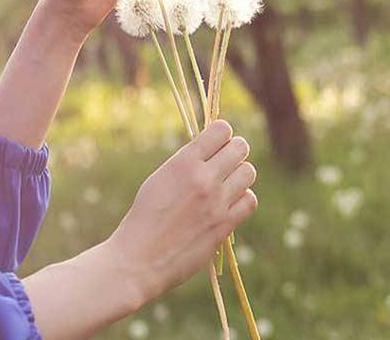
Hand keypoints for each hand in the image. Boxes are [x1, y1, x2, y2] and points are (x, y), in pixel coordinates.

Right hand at [108, 121, 258, 302]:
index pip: (221, 130)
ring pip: (249, 172)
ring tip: (226, 184)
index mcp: (183, 162)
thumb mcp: (159, 179)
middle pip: (240, 148)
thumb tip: (212, 151)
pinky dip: (242, 199)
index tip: (215, 145)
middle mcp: (203, 178)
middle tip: (224, 163)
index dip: (221, 134)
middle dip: (234, 151)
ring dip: (239, 175)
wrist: (139, 259)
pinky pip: (250, 201)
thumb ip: (186, 164)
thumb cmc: (144, 218)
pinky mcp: (224, 225)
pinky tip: (229, 204)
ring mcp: (217, 202)